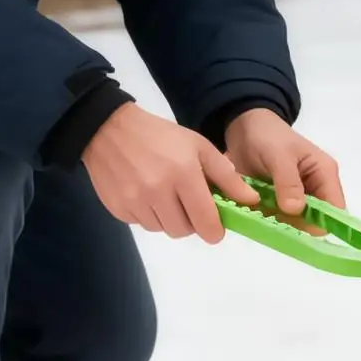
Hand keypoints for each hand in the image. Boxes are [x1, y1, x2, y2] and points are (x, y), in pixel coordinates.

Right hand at [82, 103, 255, 243]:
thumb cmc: (161, 136)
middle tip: (190, 204)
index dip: (215, 230)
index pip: (205, 222)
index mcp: (183, 174)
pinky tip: (147, 194)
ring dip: (170, 219)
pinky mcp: (118, 209)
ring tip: (167, 195)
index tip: (216, 225)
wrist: (109, 130)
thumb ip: (227, 177)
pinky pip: (143, 224)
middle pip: (184, 231)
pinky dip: (150, 215)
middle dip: (192, 222)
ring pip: (163, 229)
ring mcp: (135, 202)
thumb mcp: (199, 147)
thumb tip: (251, 201)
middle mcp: (158, 192)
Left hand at [224, 108, 344, 221]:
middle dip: (297, 226)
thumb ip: (288, 182)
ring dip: (280, 225)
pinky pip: (279, 220)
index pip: (335, 208)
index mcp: (324, 174)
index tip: (299, 230)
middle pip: (316, 220)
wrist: (243, 128)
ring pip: (296, 224)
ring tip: (260, 217)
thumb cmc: (267, 135)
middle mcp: (315, 189)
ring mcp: (297, 197)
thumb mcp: (278, 155)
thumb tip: (296, 210)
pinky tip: (254, 216)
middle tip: (273, 224)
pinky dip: (268, 222)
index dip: (323, 222)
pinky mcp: (280, 202)